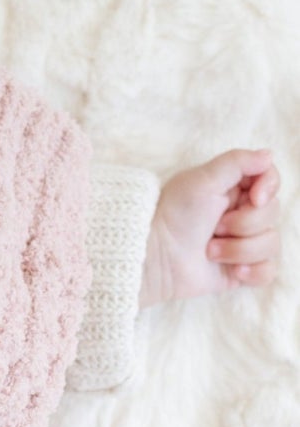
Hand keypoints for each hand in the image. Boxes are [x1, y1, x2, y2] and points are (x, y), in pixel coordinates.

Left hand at [139, 148, 282, 306]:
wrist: (153, 257)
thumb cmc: (171, 214)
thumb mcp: (201, 179)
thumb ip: (237, 161)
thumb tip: (269, 155)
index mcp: (232, 189)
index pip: (270, 181)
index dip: (269, 189)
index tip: (254, 199)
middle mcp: (240, 214)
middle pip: (273, 214)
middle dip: (244, 224)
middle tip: (215, 227)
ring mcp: (241, 243)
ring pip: (271, 244)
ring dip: (239, 249)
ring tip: (209, 250)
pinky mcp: (239, 270)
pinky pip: (268, 271)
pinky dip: (254, 271)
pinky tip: (233, 272)